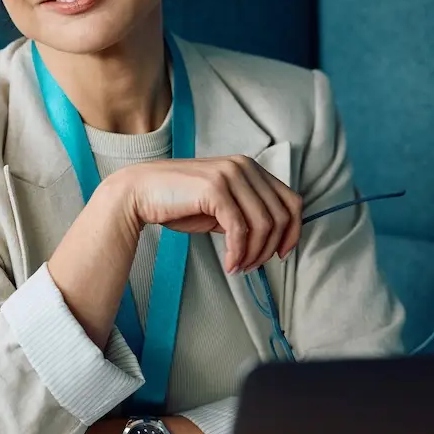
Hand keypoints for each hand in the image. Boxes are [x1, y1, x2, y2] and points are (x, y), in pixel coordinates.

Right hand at [107, 156, 301, 274]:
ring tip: (238, 267)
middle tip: (251, 267)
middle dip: (270, 248)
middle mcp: (244, 166)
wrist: (140, 192)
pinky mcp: (215, 189)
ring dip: (254, 254)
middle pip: (281, 216)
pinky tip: (229, 264)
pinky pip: (240, 230)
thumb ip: (246, 213)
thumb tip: (274, 239)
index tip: (280, 254)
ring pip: (264, 225)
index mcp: (250, 167)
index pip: (291, 201)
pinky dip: (238, 253)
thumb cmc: (179, 202)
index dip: (293, 231)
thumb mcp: (221, 206)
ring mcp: (231, 174)